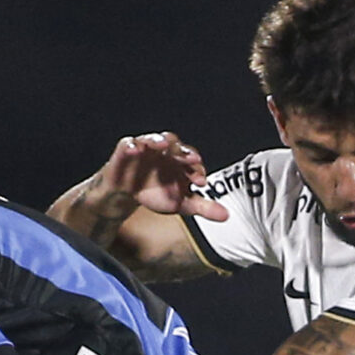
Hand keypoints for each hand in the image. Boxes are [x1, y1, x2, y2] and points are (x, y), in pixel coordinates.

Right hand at [94, 132, 227, 222]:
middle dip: (183, 152)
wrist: (127, 194)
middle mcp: (166, 153)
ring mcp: (147, 149)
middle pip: (177, 147)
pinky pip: (130, 143)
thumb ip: (203, 207)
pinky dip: (132, 145)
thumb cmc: (156, 193)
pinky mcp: (127, 149)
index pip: (193, 162)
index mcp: (182, 163)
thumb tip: (226, 215)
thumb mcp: (181, 203)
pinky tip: (135, 149)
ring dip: (159, 139)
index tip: (200, 183)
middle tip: (191, 159)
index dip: (197, 170)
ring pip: (155, 139)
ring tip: (162, 144)